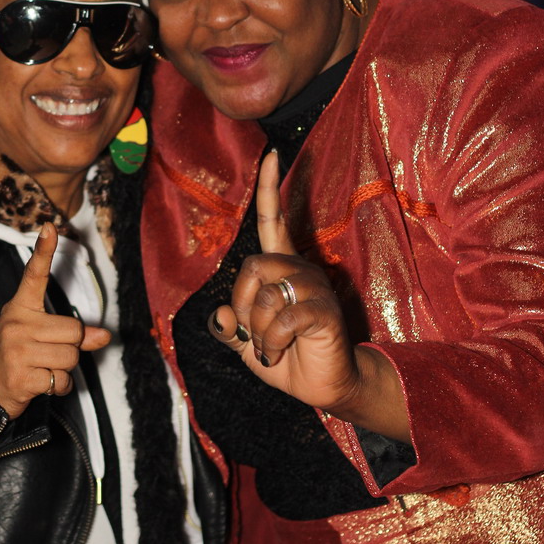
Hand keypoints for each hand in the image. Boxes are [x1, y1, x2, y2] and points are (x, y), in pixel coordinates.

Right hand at [0, 222, 109, 419]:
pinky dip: (58, 386)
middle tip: (48, 353)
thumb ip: (71, 333)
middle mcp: (16, 324)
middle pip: (73, 331)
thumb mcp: (38, 336)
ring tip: (43, 368)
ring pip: (70, 357)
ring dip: (64, 369)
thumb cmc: (17, 355)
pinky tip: (41, 383)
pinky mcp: (21, 377)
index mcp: (20, 308)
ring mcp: (16, 351)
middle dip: (71, 347)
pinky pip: (61, 380)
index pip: (34, 276)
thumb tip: (104, 337)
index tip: (50, 226)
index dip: (43, 251)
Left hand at [208, 150, 360, 410]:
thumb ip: (229, 327)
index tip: (272, 155)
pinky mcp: (324, 311)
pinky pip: (284, 317)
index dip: (271, 188)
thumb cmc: (287, 358)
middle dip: (244, 304)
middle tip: (256, 332)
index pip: (274, 220)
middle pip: (253, 265)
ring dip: (259, 329)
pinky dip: (272, 341)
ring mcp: (315, 289)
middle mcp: (300, 270)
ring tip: (272, 347)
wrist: (323, 388)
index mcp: (282, 268)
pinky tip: (281, 351)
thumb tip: (219, 314)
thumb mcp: (246, 343)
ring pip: (267, 294)